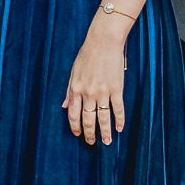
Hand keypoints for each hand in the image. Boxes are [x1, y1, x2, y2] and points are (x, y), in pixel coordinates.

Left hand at [63, 20, 126, 145]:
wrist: (103, 42)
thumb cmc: (87, 55)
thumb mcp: (73, 73)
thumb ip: (69, 91)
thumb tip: (64, 107)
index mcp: (76, 89)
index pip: (73, 114)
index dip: (75, 127)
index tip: (78, 135)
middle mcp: (88, 93)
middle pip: (88, 119)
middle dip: (89, 133)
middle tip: (91, 143)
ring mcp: (103, 92)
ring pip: (103, 117)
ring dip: (105, 132)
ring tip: (106, 142)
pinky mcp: (116, 89)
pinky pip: (118, 108)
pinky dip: (119, 120)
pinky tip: (120, 128)